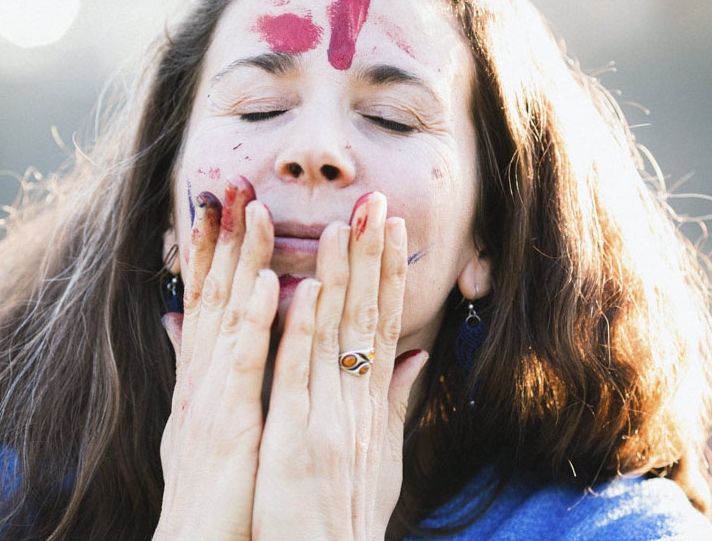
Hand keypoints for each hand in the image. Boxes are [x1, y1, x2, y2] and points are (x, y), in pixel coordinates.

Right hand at [155, 176, 277, 540]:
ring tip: (254, 209)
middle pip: (212, 292)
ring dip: (240, 260)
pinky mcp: (228, 421)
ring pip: (226, 313)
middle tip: (233, 182)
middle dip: (222, 237)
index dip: (216, 251)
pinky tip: (266, 282)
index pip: (210, 299)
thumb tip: (179, 325)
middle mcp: (202, 376)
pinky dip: (252, 319)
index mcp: (205, 377)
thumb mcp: (200, 423)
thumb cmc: (211, 490)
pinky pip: (243, 362)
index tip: (226, 205)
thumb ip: (195, 370)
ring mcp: (211, 395)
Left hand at [251, 192, 427, 540]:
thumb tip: (415, 355)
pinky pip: (297, 376)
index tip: (389, 227)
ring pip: (333, 336)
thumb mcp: (382, 460)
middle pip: (366, 318)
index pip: (383, 325)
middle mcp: (355, 405)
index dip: (387, 273)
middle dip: (370, 258)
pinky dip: (299, 331)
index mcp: (370, 406)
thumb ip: (394, 403)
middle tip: (374, 202)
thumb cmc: (344, 518)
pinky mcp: (295, 439)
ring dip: (339, 278)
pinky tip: (302, 289)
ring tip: (342, 226)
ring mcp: (327, 419)